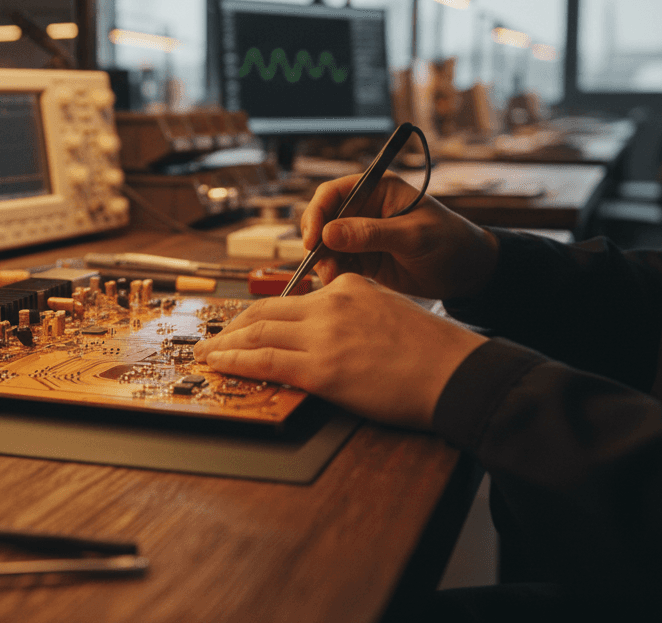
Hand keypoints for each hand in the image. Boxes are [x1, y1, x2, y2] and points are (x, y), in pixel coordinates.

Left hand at [193, 274, 486, 429]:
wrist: (455, 374)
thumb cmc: (432, 355)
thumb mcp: (388, 314)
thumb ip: (354, 316)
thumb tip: (329, 336)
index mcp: (348, 287)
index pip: (291, 299)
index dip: (261, 315)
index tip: (244, 325)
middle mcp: (331, 304)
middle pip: (265, 311)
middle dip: (234, 327)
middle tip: (214, 338)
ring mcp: (323, 335)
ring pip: (257, 333)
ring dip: (224, 344)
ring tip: (206, 353)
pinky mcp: (320, 368)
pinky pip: (263, 360)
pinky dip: (233, 361)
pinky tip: (218, 364)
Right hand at [302, 172, 499, 299]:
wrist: (468, 272)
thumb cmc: (450, 242)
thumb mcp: (413, 236)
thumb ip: (372, 234)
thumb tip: (328, 233)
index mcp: (378, 189)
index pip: (334, 193)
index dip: (317, 213)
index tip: (313, 239)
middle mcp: (365, 208)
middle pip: (323, 220)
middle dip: (318, 242)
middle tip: (323, 265)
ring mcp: (362, 235)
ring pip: (326, 245)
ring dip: (325, 261)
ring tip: (335, 278)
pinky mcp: (364, 258)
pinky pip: (338, 263)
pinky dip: (335, 273)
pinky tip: (342, 283)